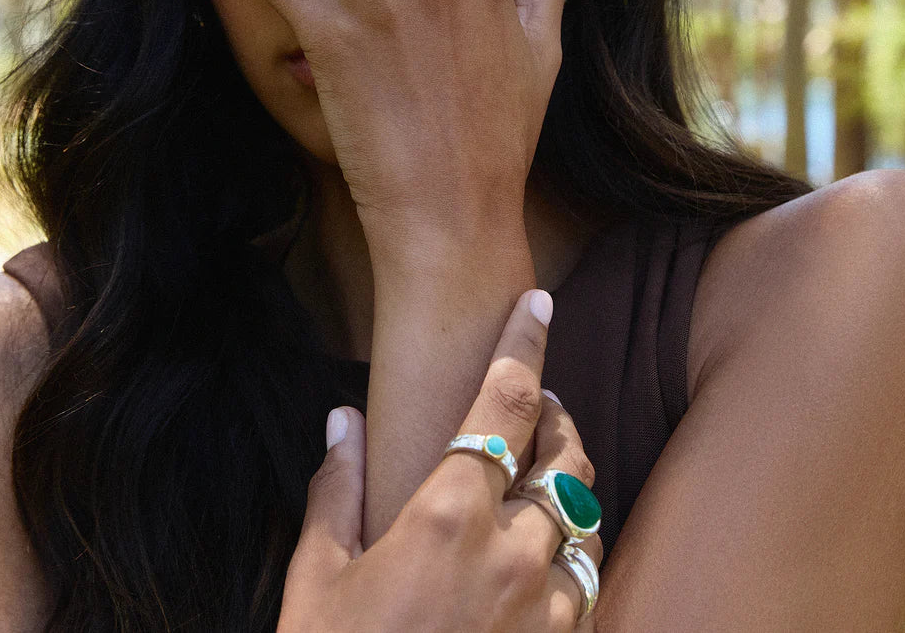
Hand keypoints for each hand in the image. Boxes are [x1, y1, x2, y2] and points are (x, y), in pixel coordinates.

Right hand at [275, 289, 601, 631]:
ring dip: (567, 482)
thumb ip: (334, 490)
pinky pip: (586, 576)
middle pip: (566, 450)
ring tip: (540, 474)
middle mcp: (514, 549)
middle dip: (556, 414)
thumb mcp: (318, 583)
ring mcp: (550, 604)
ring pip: (586, 512)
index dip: (525, 343)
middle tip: (536, 406)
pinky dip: (570, 547)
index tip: (539, 303)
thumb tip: (340, 417)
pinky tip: (541, 553)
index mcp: (449, 515)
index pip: (505, 402)